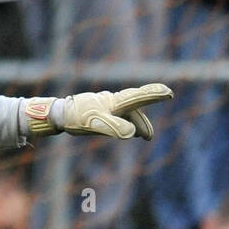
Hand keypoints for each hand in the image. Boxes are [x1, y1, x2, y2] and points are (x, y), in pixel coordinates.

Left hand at [25, 84, 174, 139]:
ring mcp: (108, 106)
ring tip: (146, 136)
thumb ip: (114, 127)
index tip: (168, 92)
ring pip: (128, 113)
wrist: (60, 114)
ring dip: (138, 123)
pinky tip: (128, 130)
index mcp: (115, 103)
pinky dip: (127, 123)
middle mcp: (114, 102)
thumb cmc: (77, 118)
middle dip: (148, 112)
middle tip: (162, 112)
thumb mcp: (95, 124)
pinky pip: (119, 116)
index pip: (138, 99)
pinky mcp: (101, 111)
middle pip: (136, 107)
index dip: (153, 95)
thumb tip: (132, 133)